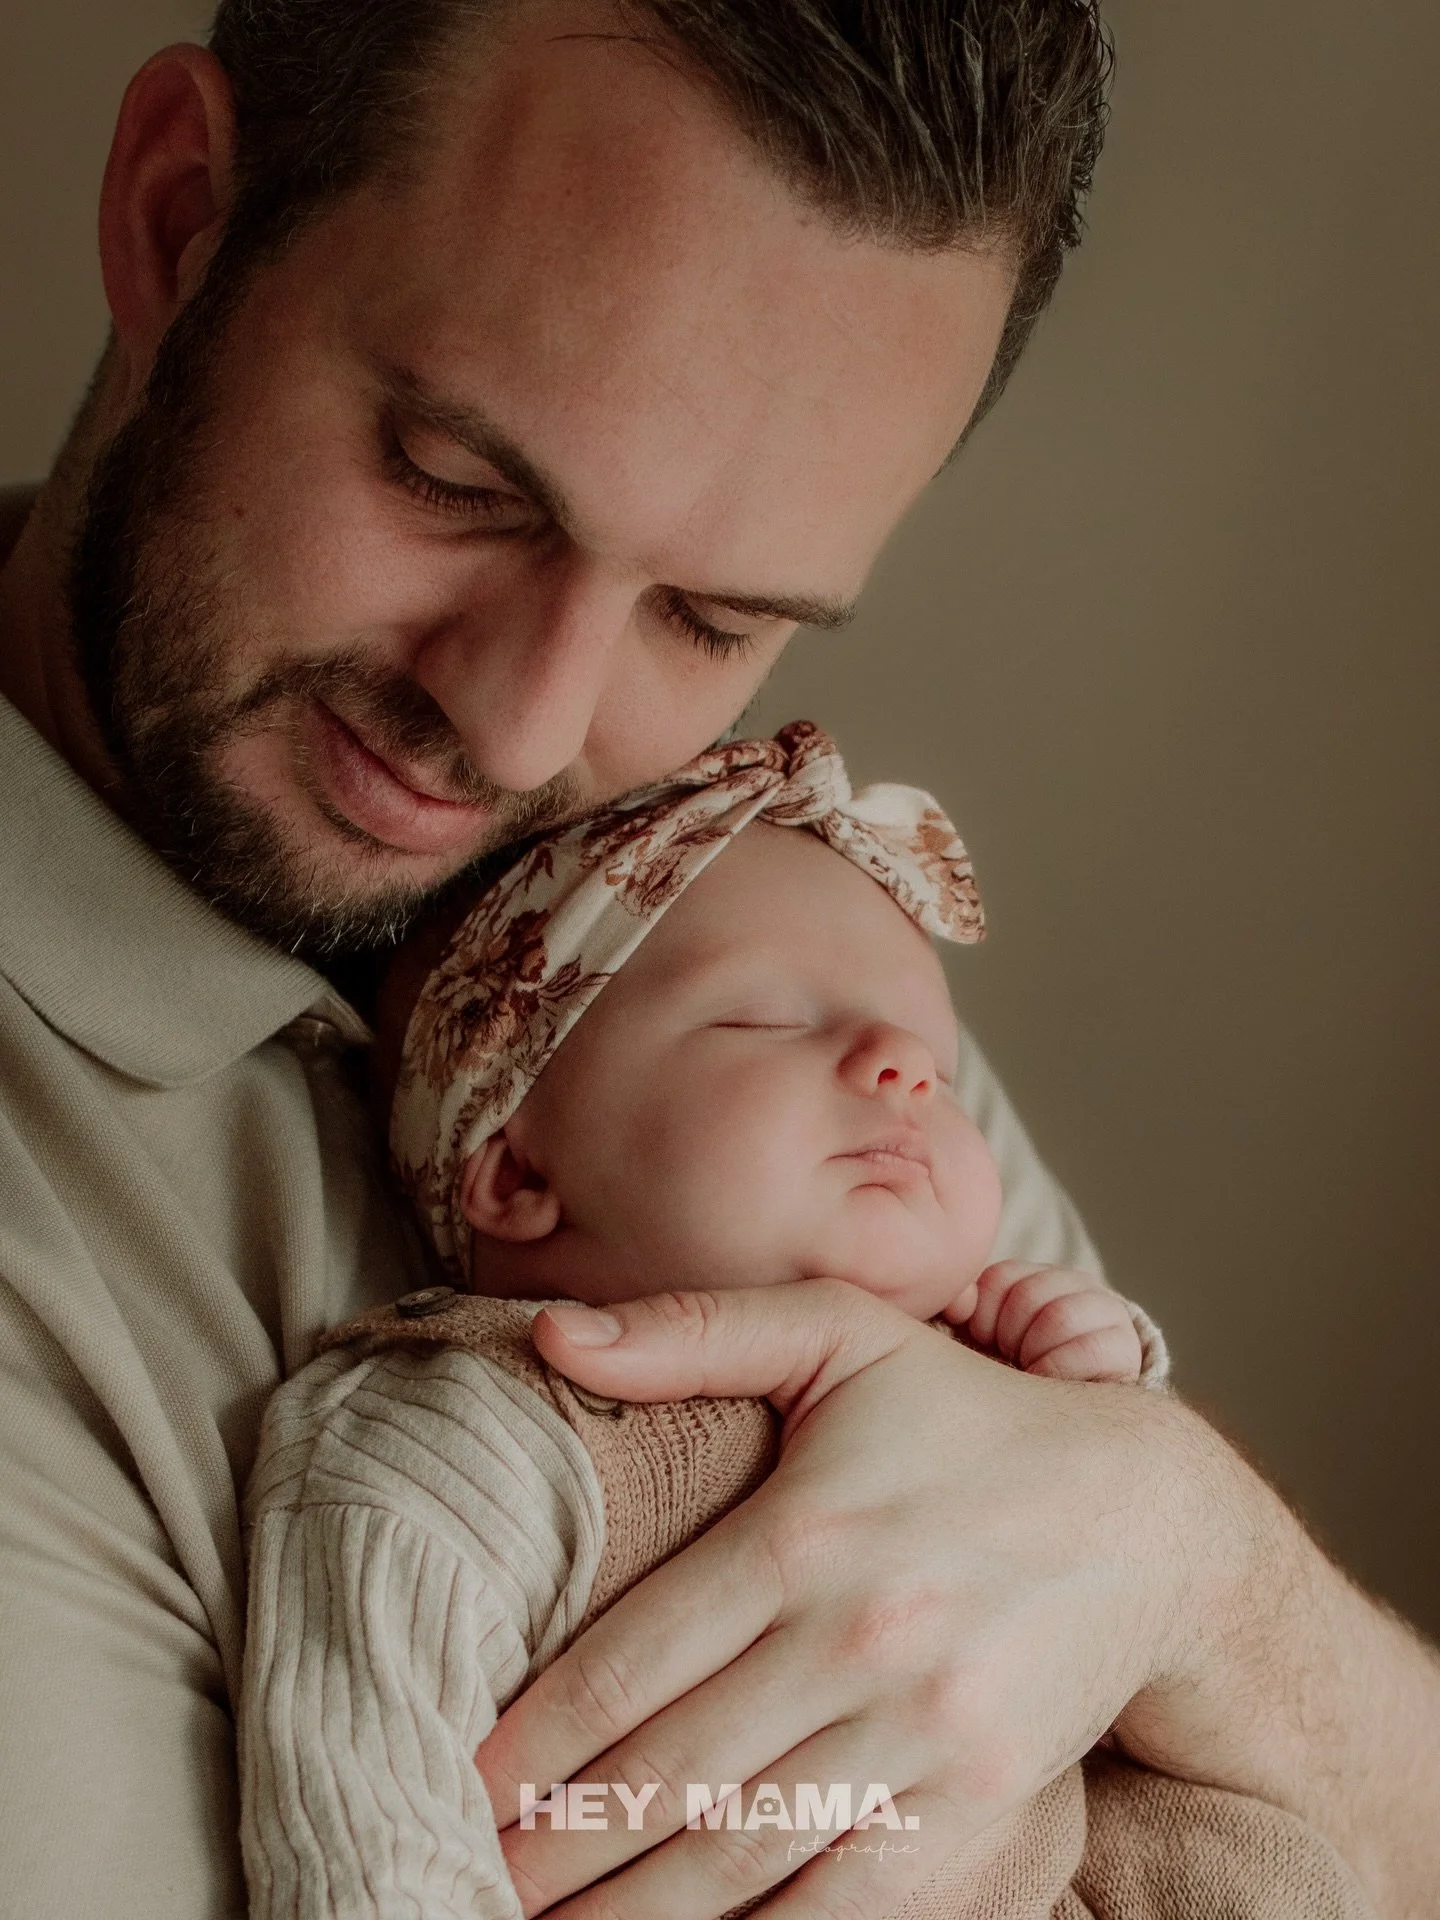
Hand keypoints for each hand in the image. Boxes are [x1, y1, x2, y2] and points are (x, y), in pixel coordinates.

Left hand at [473, 1280, 1226, 1918]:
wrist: (1148, 1515)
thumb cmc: (969, 1416)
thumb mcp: (839, 1335)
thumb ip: (693, 1331)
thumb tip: (551, 1337)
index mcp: (802, 1531)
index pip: (633, 1662)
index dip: (536, 1741)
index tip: (464, 1783)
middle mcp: (856, 1639)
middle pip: (672, 1774)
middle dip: (558, 1846)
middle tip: (470, 1877)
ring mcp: (923, 1733)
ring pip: (745, 1853)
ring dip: (634, 1911)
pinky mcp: (981, 1800)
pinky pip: (850, 1896)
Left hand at [945, 1260, 1143, 1383]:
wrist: (1071, 1415)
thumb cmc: (1013, 1373)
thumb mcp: (984, 1338)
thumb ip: (965, 1311)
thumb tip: (955, 1301)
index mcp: (1034, 1276)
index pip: (1000, 1278)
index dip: (984, 1315)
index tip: (986, 1340)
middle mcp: (1075, 1283)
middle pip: (1028, 1295)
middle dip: (1011, 1337)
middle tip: (1013, 1359)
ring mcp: (1105, 1311)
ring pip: (1058, 1317)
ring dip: (1037, 1353)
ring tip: (1033, 1370)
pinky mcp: (1124, 1347)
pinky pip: (1088, 1349)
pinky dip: (1060, 1369)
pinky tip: (1052, 1381)